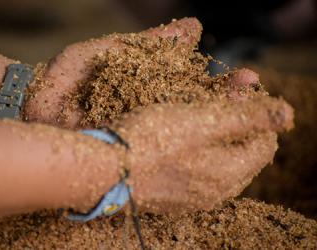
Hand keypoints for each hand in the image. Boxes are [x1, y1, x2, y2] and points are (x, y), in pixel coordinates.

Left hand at [23, 18, 259, 129]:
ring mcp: (136, 132)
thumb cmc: (66, 75)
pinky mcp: (123, 150)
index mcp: (147, 86)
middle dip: (224, 105)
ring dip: (210, 128)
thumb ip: (150, 45)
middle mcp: (146, 111)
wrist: (33, 105)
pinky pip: (153, 151)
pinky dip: (178, 150)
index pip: (193, 86)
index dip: (219, 84)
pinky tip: (204, 150)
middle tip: (253, 99)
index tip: (247, 78)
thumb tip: (194, 28)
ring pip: (177, 132)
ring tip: (244, 121)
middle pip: (192, 111)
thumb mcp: (110, 53)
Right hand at [110, 97, 293, 213]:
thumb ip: (248, 116)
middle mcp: (215, 192)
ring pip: (216, 163)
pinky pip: (194, 173)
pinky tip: (176, 140)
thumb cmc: (151, 140)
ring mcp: (191, 198)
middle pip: (240, 154)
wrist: (104, 169)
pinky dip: (194, 153)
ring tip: (193, 116)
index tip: (235, 95)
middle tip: (213, 101)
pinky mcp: (170, 197)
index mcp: (229, 173)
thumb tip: (287, 114)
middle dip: (233, 124)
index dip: (255, 115)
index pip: (263, 143)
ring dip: (213, 137)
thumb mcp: (204, 119)